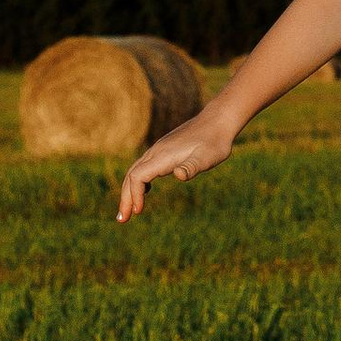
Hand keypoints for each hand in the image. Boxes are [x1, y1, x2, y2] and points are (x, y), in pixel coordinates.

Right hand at [116, 111, 232, 224]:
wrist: (218, 121)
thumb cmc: (214, 142)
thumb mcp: (206, 158)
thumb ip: (191, 167)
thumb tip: (179, 175)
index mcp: (163, 156)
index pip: (138, 176)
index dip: (134, 195)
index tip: (138, 212)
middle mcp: (156, 152)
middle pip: (132, 175)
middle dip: (125, 197)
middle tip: (122, 220)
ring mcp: (160, 150)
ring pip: (136, 171)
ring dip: (130, 190)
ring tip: (129, 210)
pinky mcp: (165, 150)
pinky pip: (145, 167)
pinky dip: (139, 182)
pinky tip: (145, 191)